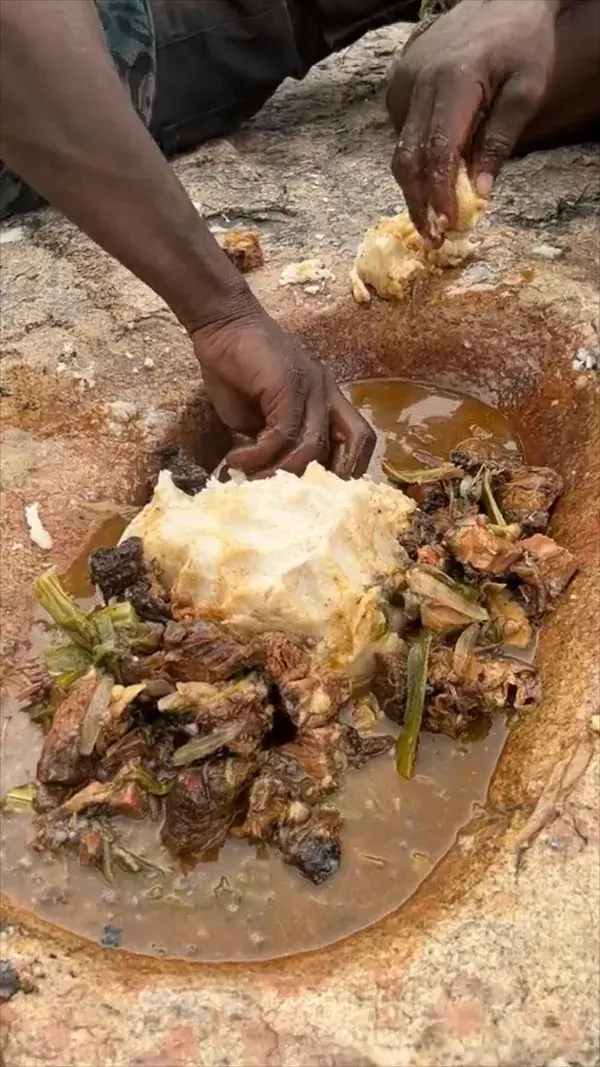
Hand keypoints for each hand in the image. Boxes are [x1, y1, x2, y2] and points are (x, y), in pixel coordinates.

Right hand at [192, 307, 374, 478]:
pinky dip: (260, 454)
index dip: (350, 469)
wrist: (221, 325)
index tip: (319, 494)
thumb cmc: (237, 369)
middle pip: (353, 443)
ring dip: (281, 471)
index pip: (360, 439)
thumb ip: (271, 442)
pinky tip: (238, 459)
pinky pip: (283, 433)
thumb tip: (267, 477)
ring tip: (252, 479)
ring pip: (313, 445)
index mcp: (327, 400)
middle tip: (288, 496)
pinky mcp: (290, 384)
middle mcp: (328, 393)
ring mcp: (313, 386)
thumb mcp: (257, 418)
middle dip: (325, 478)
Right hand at [387, 0, 558, 237]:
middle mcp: (418, 82)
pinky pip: (401, 134)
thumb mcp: (526, 91)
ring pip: (400, 150)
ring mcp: (403, 83)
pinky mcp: (398, 86)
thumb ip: (500, 143)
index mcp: (453, 81)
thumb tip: (480, 195)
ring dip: (416, 186)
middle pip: (407, 158)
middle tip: (432, 237)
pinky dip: (417, 158)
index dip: (439, 194)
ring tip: (435, 213)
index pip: (438, 151)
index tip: (448, 226)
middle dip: (418, 203)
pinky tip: (437, 166)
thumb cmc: (522, 44)